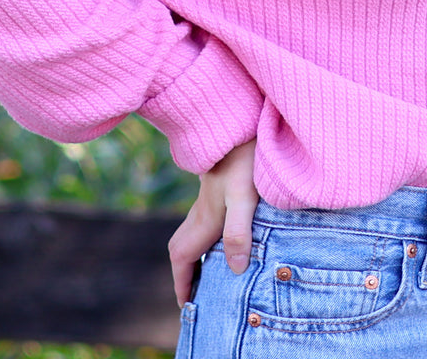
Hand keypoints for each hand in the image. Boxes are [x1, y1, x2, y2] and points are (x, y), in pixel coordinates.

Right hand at [168, 139, 257, 306]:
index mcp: (204, 218)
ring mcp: (211, 196)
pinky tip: (230, 233)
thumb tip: (236, 268)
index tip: (186, 305)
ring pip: (196, 231)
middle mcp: (203, 209)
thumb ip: (238, 231)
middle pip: (184, 246)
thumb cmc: (243, 158)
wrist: (240, 120)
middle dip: (186, 272)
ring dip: (199, 253)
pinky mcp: (222, 184)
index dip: (182, 282)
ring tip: (214, 272)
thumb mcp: (243, 196)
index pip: (183, 257)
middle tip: (197, 294)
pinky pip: (209, 218)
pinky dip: (212, 234)